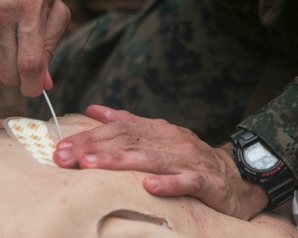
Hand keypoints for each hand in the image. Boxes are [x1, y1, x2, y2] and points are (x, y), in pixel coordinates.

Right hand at [0, 0, 70, 96]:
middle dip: (21, 81)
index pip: (29, 61)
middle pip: (9, 73)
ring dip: (5, 75)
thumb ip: (52, 44)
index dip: (34, 84)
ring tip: (11, 56)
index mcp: (28, 6)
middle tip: (25, 71)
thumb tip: (45, 82)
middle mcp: (0, 14)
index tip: (36, 89)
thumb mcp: (51, 6)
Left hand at [54, 105, 268, 219]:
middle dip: (94, 149)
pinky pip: (186, 182)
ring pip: (151, 160)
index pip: (118, 129)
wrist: (236, 174)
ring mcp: (189, 160)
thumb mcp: (158, 135)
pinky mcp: (206, 181)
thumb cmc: (189, 156)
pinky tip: (148, 186)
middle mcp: (171, 140)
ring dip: (120, 162)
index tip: (61, 147)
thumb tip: (94, 109)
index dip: (89, 137)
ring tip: (92, 166)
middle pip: (129, 142)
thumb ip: (127, 122)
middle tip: (65, 157)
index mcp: (158, 129)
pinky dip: (168, 184)